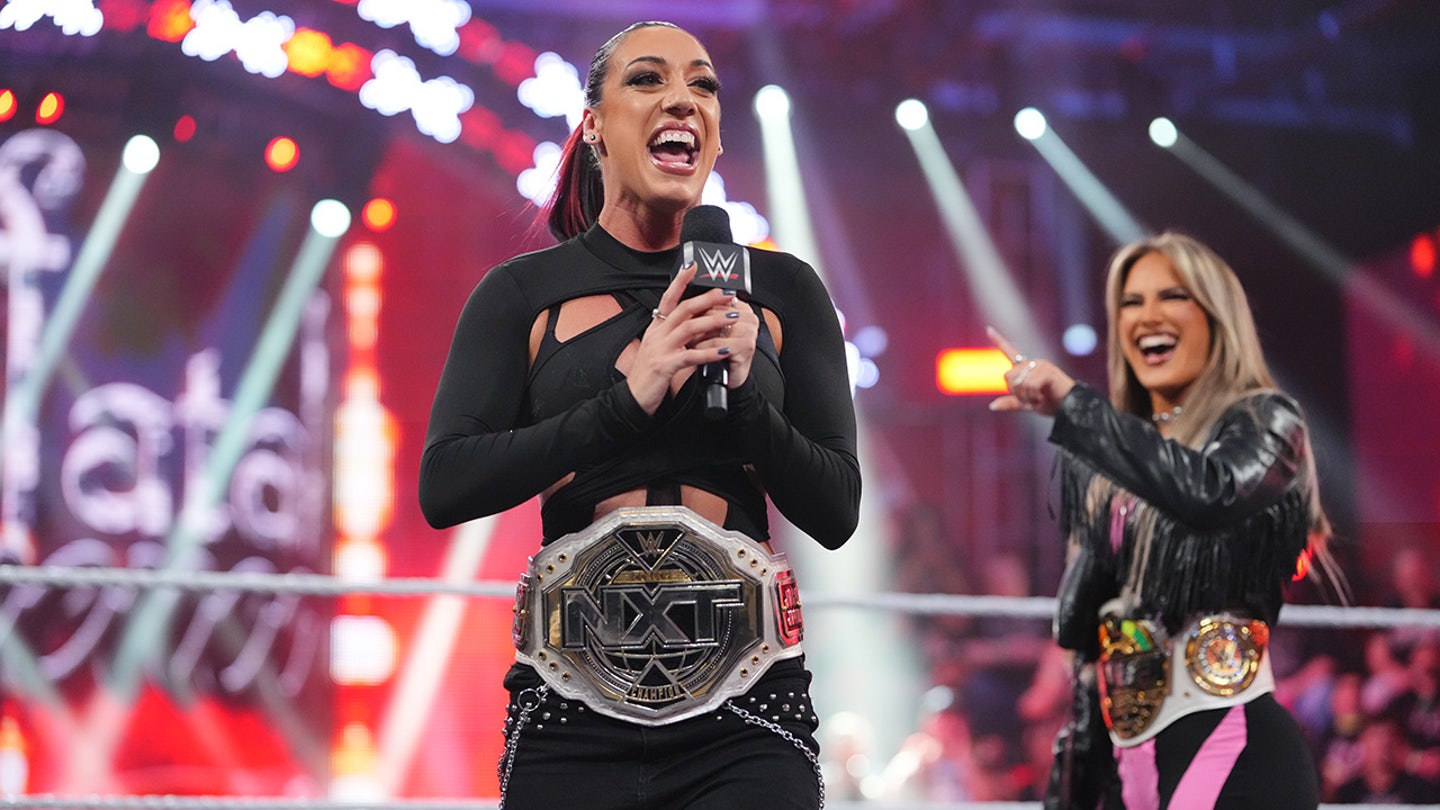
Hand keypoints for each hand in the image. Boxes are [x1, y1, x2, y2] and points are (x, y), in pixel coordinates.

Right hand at [627, 263, 757, 413]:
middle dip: (708, 299)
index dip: (680, 281)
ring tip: (732, 318)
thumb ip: (675, 335)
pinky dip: (709, 353)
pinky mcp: (665, 366)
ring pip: (689, 328)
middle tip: (728, 294)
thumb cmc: (649, 375)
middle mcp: (657, 334)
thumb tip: (697, 323)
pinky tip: (723, 351)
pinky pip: (690, 356)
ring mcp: (660, 349)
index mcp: (656, 328)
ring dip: (713, 322)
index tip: (694, 267)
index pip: (668, 298)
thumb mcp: (660, 348)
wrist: (633, 398)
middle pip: (684, 309)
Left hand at [986, 326, 1075, 417]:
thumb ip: (1011, 403)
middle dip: (1015, 392)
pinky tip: (1041, 398)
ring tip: (1038, 399)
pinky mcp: (1047, 371)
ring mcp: (1041, 365)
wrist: (1070, 408)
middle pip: (1008, 375)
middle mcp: (1033, 363)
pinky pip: (1029, 385)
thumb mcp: (1027, 404)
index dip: (999, 340)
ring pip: (1018, 382)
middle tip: (1030, 399)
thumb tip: (992, 406)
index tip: (988, 328)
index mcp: (1027, 368)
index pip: (1010, 352)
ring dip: (1025, 396)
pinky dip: (1032, 396)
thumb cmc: (1051, 404)